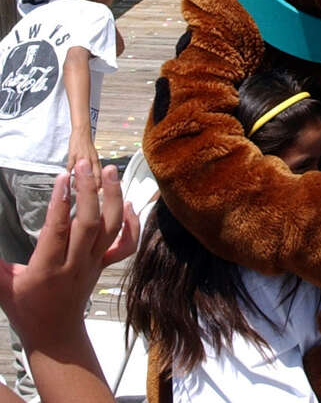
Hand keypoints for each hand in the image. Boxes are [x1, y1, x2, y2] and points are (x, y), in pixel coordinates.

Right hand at [0, 161, 137, 347]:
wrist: (55, 333)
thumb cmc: (24, 308)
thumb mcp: (1, 286)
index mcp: (47, 268)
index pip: (56, 230)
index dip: (60, 202)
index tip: (62, 176)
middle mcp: (75, 264)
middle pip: (88, 223)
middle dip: (88, 191)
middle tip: (85, 164)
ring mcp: (94, 263)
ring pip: (111, 228)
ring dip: (114, 197)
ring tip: (109, 171)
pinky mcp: (105, 264)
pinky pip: (126, 244)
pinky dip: (132, 223)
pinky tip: (127, 203)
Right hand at [67, 131, 100, 188]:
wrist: (82, 132)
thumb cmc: (86, 145)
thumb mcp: (92, 156)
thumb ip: (93, 167)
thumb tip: (95, 178)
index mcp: (96, 160)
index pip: (100, 174)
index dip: (99, 184)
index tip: (98, 192)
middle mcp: (91, 159)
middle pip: (93, 175)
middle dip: (91, 185)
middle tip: (87, 194)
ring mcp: (82, 157)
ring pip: (82, 171)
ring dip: (78, 181)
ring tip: (76, 188)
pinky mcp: (73, 155)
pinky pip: (71, 166)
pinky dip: (70, 172)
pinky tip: (67, 178)